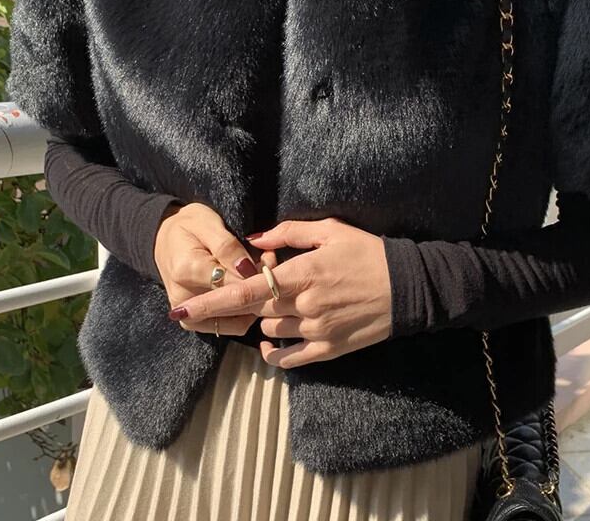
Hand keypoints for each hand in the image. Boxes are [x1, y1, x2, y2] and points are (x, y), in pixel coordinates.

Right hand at [155, 202, 274, 336]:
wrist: (163, 239)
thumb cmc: (188, 226)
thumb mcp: (207, 223)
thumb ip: (227, 247)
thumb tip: (247, 270)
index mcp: (187, 271)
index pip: (234, 284)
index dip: (258, 273)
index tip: (269, 257)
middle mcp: (185, 300)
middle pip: (237, 304)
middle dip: (259, 286)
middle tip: (268, 262)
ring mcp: (188, 315)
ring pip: (237, 321)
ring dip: (255, 301)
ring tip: (258, 274)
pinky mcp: (193, 322)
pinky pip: (229, 326)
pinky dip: (245, 312)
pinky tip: (249, 290)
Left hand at [166, 217, 391, 366]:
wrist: (408, 287)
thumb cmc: (368, 253)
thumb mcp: (331, 231)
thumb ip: (289, 233)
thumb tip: (253, 239)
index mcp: (302, 274)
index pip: (245, 291)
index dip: (210, 302)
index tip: (181, 310)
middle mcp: (305, 306)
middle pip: (254, 310)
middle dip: (242, 302)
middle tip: (250, 289)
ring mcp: (316, 332)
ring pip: (270, 329)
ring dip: (266, 317)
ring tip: (284, 301)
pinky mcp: (329, 350)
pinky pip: (290, 359)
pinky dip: (276, 352)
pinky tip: (272, 341)